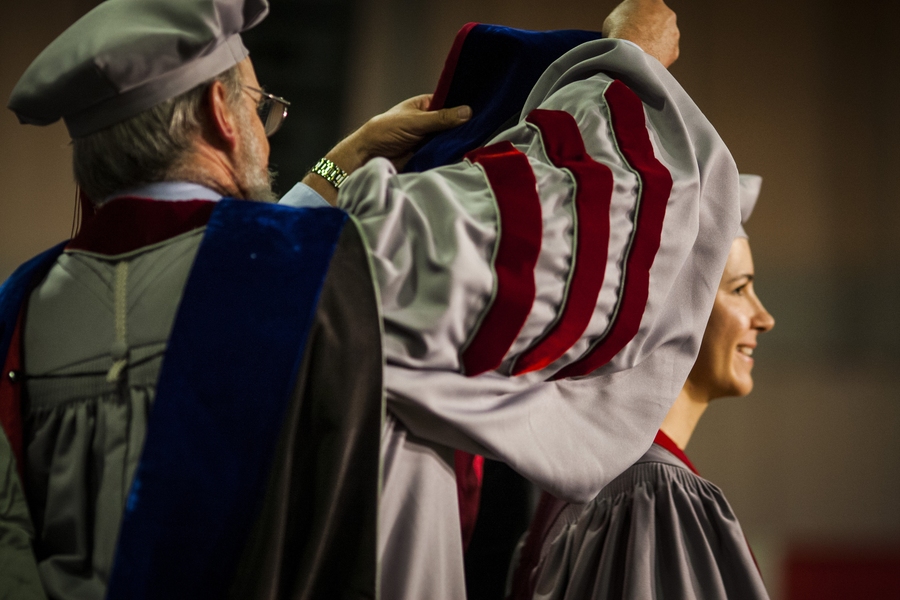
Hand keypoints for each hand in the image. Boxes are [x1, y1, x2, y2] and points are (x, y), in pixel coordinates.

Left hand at [347, 94, 472, 169]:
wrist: (369, 156)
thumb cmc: (386, 131)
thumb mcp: (415, 121)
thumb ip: (441, 118)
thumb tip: (467, 111)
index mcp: (425, 105)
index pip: (450, 102)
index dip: (463, 104)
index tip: (483, 107)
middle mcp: (430, 121)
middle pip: (453, 122)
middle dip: (464, 125)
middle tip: (484, 127)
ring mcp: (430, 138)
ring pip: (451, 138)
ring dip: (459, 141)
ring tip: (479, 140)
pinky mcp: (429, 155)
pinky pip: (445, 153)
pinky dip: (453, 154)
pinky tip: (467, 152)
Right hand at [602, 0, 679, 67]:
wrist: (628, 55)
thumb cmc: (620, 34)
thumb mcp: (614, 17)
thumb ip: (626, 14)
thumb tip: (626, 19)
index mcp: (652, 1)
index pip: (649, 5)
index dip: (640, 15)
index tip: (634, 22)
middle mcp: (667, 13)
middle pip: (659, 20)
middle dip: (649, 28)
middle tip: (636, 38)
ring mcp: (673, 32)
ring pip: (665, 37)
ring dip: (655, 42)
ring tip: (639, 51)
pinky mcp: (674, 50)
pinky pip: (665, 53)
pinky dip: (657, 57)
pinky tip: (645, 59)